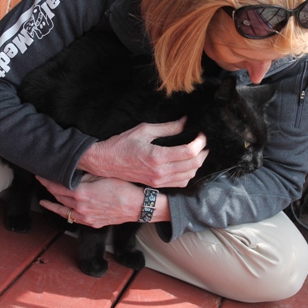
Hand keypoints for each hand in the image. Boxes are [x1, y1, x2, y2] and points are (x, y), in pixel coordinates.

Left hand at [36, 174, 169, 227]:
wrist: (137, 205)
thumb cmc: (124, 187)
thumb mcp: (102, 176)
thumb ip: (83, 176)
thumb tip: (70, 172)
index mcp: (80, 193)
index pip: (56, 186)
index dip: (46, 180)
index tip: (40, 174)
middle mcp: (80, 207)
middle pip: (58, 197)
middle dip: (49, 189)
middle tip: (42, 182)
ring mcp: (86, 218)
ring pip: (63, 210)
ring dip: (53, 204)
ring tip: (44, 201)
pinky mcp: (92, 223)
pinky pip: (74, 219)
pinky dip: (65, 215)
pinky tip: (62, 212)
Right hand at [78, 118, 207, 187]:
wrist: (105, 162)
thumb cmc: (122, 144)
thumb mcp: (144, 130)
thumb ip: (167, 128)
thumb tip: (185, 122)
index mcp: (157, 156)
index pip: (189, 152)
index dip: (200, 142)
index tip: (201, 134)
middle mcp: (160, 172)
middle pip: (193, 165)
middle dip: (202, 152)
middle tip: (202, 143)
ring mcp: (159, 181)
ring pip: (189, 175)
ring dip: (197, 164)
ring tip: (197, 152)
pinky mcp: (157, 185)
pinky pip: (180, 183)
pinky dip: (188, 174)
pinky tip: (187, 164)